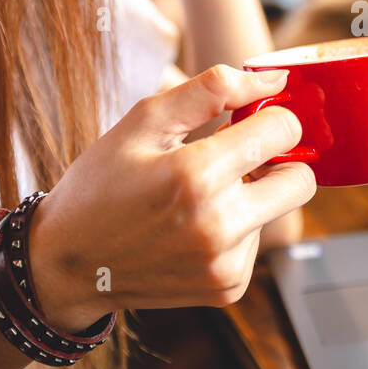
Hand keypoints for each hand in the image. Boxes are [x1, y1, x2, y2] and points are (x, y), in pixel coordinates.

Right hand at [28, 65, 316, 330]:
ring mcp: (226, 263)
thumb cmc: (101, 185)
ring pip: (279, 210)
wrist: (65, 265)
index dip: (271, 116)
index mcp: (197, 175)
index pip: (284, 131)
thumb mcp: (143, 120)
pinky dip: (238, 230)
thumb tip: (274, 80)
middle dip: (280, 160)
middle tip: (239, 155)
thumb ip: (212, 90)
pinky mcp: (228, 288)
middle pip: (302, 180)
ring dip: (253, 196)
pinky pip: (258, 243)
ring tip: (199, 196)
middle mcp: (219, 225)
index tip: (250, 119)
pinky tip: (194, 227)